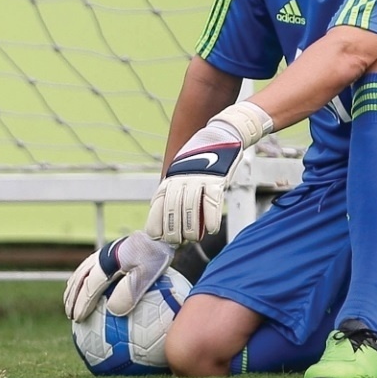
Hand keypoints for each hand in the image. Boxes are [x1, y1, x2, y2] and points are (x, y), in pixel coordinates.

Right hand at [64, 232, 175, 319]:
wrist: (159, 234)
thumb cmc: (154, 257)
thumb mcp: (145, 275)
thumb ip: (128, 292)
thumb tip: (113, 310)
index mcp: (106, 264)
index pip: (89, 288)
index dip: (81, 304)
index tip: (77, 318)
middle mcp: (100, 257)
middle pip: (80, 280)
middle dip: (72, 298)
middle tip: (69, 314)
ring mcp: (103, 252)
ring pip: (81, 272)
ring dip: (73, 288)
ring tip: (69, 301)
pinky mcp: (109, 250)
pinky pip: (88, 266)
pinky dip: (81, 278)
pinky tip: (83, 286)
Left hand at [145, 102, 271, 244]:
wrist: (221, 134)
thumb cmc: (202, 158)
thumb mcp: (183, 171)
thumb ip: (178, 190)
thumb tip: (175, 217)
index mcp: (171, 176)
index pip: (159, 202)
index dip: (156, 220)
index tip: (155, 236)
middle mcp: (181, 177)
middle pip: (173, 207)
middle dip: (172, 228)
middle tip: (176, 243)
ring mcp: (199, 177)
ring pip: (190, 206)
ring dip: (191, 227)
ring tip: (193, 240)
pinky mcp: (217, 178)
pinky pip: (212, 201)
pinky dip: (211, 217)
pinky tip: (211, 230)